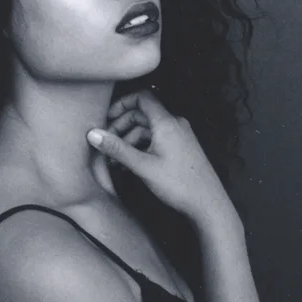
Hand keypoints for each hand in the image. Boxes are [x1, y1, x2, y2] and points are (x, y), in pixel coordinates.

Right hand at [87, 90, 240, 228]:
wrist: (208, 204)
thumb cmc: (179, 184)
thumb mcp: (142, 166)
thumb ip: (117, 149)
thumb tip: (93, 134)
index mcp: (166, 122)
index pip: (142, 97)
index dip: (122, 104)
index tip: (107, 117)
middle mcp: (175, 124)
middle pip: (142, 114)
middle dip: (122, 126)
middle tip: (106, 142)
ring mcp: (180, 135)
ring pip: (148, 129)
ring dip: (130, 140)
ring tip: (115, 159)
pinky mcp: (181, 147)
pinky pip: (157, 139)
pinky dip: (142, 147)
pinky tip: (130, 164)